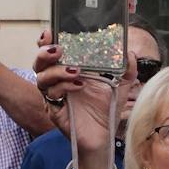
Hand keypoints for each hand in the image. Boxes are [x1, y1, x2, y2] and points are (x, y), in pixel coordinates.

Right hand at [34, 29, 136, 163]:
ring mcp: (54, 95)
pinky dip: (64, 87)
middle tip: (59, 50)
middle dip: (44, 53)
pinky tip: (79, 86)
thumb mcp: (120, 85)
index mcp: (69, 70)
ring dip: (56, 71)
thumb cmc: (107, 108)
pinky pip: (51, 95)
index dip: (46, 41)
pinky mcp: (54, 110)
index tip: (51, 32)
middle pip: (39, 62)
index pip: (51, 52)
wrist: (104, 135)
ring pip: (41, 78)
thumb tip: (129, 52)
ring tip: (76, 71)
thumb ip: (126, 68)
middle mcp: (58, 81)